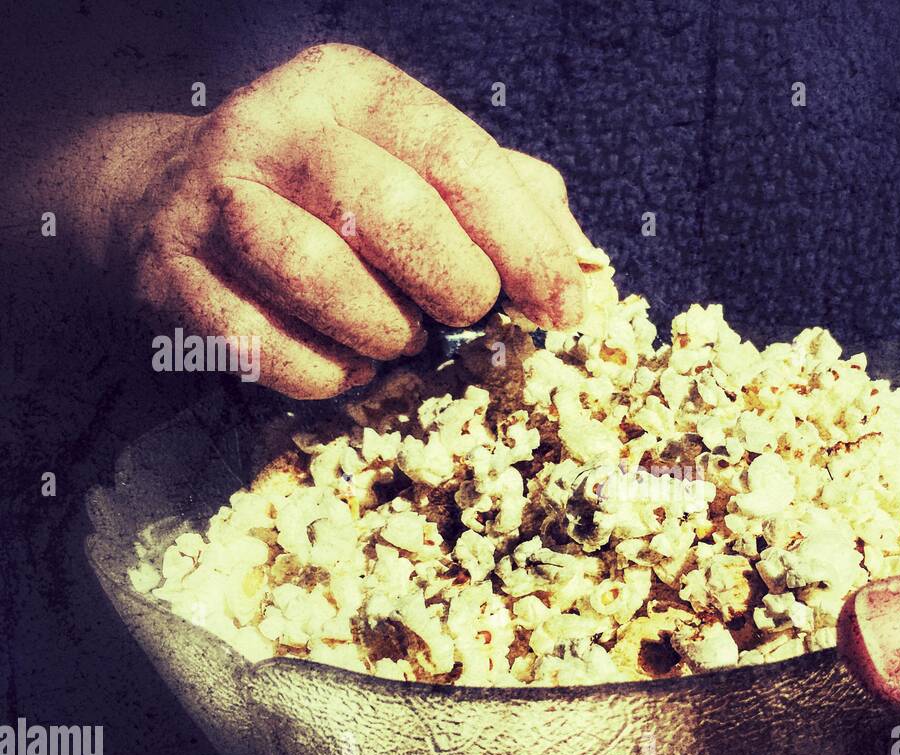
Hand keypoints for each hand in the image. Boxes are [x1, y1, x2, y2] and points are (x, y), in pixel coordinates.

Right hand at [77, 45, 588, 397]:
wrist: (174, 203)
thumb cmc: (337, 195)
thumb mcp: (425, 167)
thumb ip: (512, 201)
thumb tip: (580, 272)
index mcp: (354, 88)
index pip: (458, 158)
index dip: (523, 244)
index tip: (561, 308)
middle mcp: (277, 128)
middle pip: (389, 210)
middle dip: (453, 285)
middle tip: (467, 315)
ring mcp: (213, 200)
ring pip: (316, 274)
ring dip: (384, 331)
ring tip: (402, 337)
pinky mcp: (172, 276)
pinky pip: (266, 346)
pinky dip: (327, 374)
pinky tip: (348, 361)